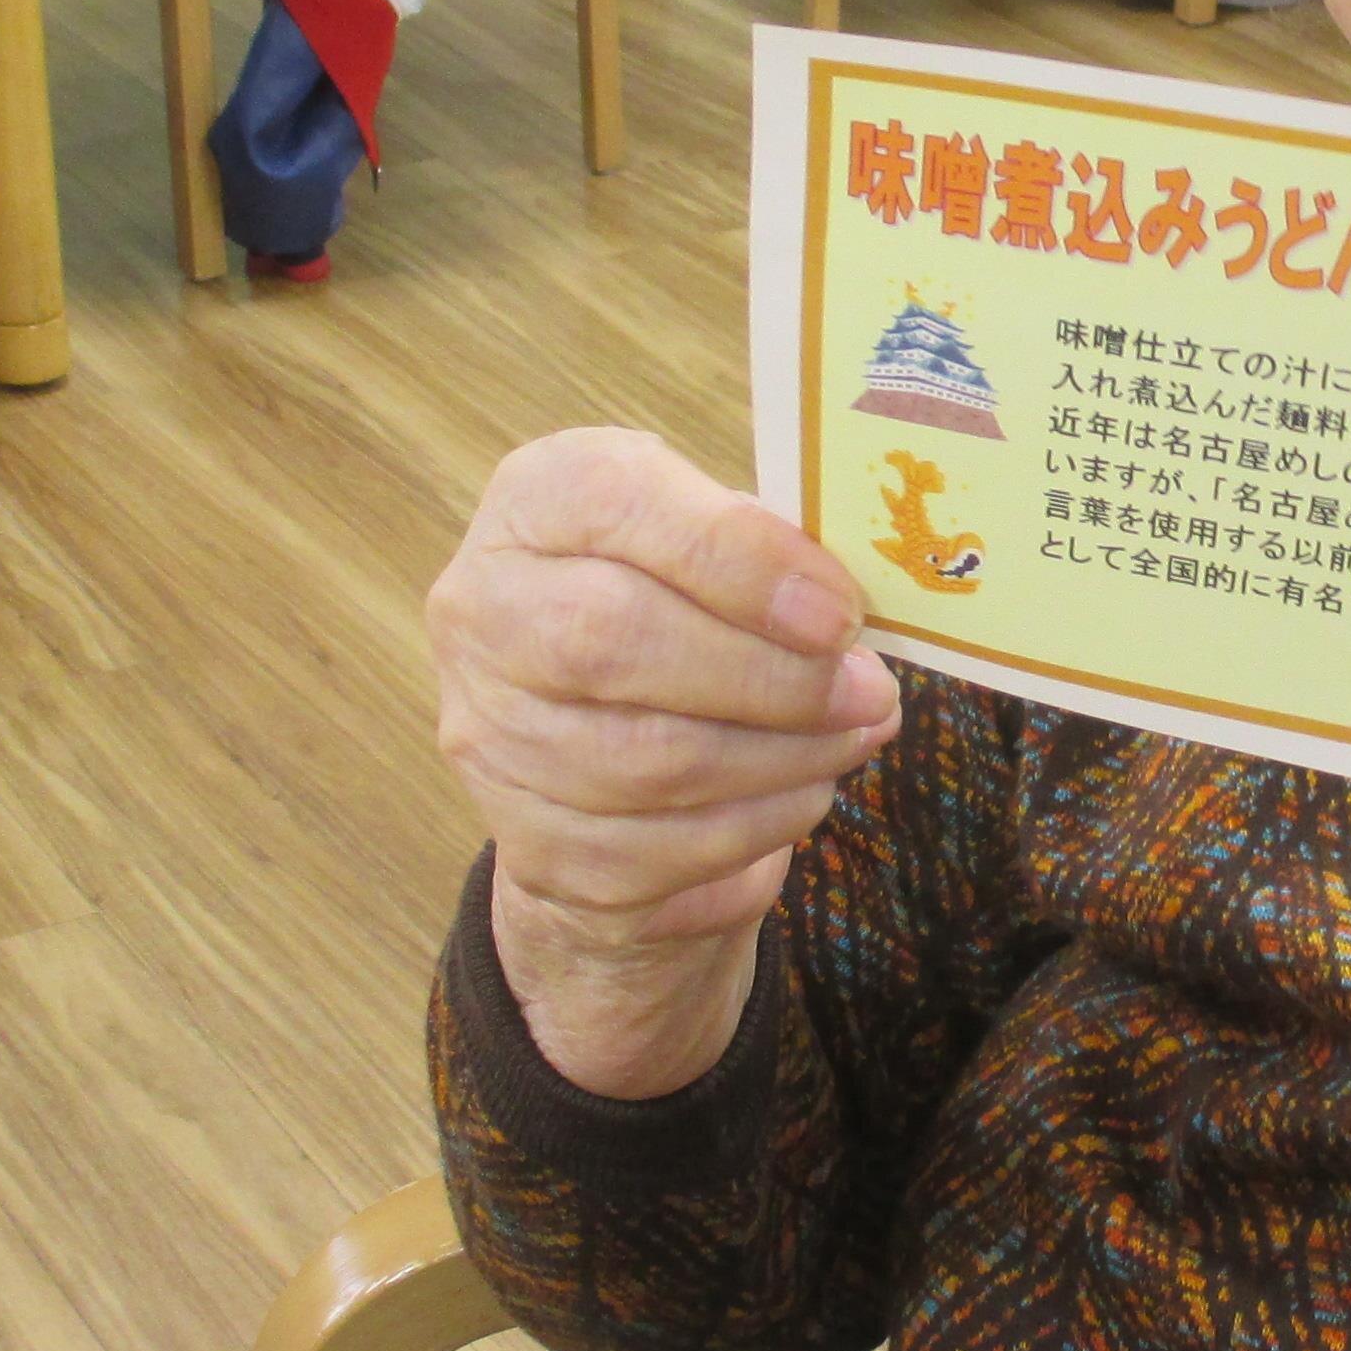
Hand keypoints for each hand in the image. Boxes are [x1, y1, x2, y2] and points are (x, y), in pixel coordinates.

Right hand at [429, 429, 903, 1099]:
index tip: (840, 610)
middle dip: (769, 676)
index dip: (737, 558)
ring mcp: (491, 733)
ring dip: (781, 758)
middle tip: (869, 691)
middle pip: (612, 642)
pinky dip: (757, 826)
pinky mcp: (529, 843)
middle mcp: (481, 608)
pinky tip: (805, 792)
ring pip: (647, 762)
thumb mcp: (719, 543)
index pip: (613, 502)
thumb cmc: (685, 607)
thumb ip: (774, 550)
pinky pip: (658, 850)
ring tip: (854, 736)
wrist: (599, 748)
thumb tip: (853, 611)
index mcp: (537, 500)